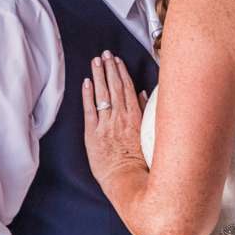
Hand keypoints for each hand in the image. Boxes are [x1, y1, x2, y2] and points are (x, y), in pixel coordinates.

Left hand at [82, 50, 147, 189]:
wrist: (127, 180)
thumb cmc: (140, 162)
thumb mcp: (148, 134)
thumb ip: (145, 112)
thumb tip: (144, 94)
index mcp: (135, 116)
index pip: (127, 87)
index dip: (121, 71)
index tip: (117, 60)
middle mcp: (120, 117)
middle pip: (114, 86)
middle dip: (109, 68)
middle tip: (105, 54)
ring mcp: (106, 124)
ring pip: (102, 94)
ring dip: (99, 75)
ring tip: (96, 61)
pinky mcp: (93, 134)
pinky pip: (90, 109)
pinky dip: (87, 94)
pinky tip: (86, 82)